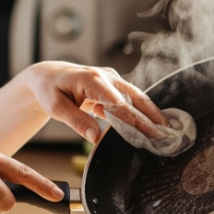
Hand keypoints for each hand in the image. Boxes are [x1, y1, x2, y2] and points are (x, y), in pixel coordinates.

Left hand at [20, 62, 169, 143]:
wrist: (47, 76)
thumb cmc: (50, 90)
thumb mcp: (56, 108)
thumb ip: (77, 121)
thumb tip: (96, 137)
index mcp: (92, 80)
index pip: (118, 104)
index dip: (135, 120)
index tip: (149, 133)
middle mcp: (105, 77)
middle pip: (134, 98)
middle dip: (151, 116)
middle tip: (166, 134)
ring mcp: (111, 79)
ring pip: (135, 96)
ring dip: (150, 112)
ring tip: (165, 128)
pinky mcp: (112, 85)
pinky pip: (128, 98)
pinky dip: (139, 111)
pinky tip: (149, 124)